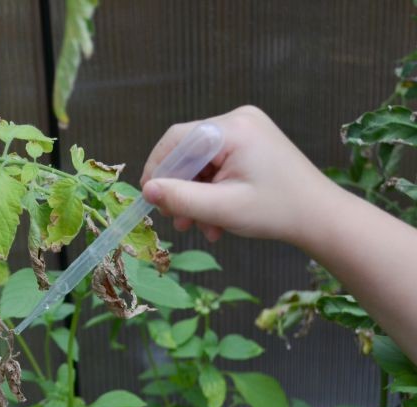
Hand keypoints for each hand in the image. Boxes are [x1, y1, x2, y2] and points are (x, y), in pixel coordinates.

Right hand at [140, 105, 336, 244]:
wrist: (320, 216)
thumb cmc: (277, 211)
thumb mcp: (222, 209)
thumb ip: (181, 198)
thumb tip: (146, 190)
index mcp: (233, 129)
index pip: (177, 140)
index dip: (157, 169)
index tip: (151, 200)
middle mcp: (238, 119)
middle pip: (188, 151)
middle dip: (180, 188)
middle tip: (179, 221)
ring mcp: (246, 129)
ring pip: (200, 161)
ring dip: (195, 195)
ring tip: (200, 226)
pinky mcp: (250, 141)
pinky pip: (216, 163)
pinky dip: (210, 190)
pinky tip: (215, 217)